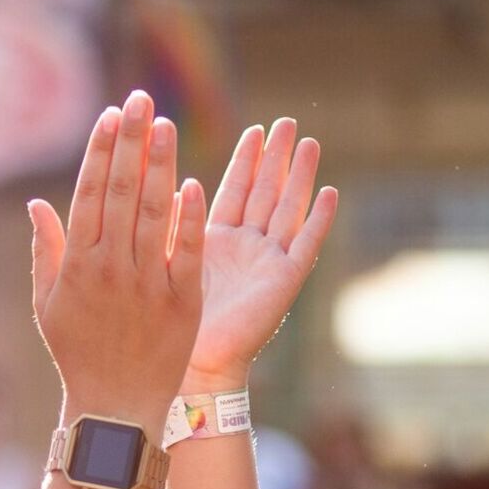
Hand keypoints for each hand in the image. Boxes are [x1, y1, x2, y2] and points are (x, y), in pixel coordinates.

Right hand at [30, 92, 205, 433]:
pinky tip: (193, 184)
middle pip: (122, 192)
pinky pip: (185, 252)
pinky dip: (188, 218)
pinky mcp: (180, 301)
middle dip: (132, 142)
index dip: (102, 151)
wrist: (114, 406)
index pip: (90, 193)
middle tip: (142, 100)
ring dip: (161, 165)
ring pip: (154, 212)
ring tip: (168, 125)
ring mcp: (145, 283)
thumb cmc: (77, 353)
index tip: (112, 116)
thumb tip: (36, 204)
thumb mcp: (47, 303)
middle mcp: (108, 267)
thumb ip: (46, 249)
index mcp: (76, 264)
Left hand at [185, 118, 338, 389]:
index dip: (245, 161)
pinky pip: (305, 245)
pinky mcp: (284, 282)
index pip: (234, 191)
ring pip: (287, 209)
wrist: (191, 366)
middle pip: (265, 192)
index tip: (254, 129)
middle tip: (286, 122)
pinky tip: (330, 192)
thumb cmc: (168, 321)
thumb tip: (157, 184)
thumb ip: (168, 225)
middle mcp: (246, 249)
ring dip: (299, 177)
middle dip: (275, 158)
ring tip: (308, 142)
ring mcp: (268, 263)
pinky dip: (319, 220)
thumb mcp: (164, 262)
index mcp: (215, 242)